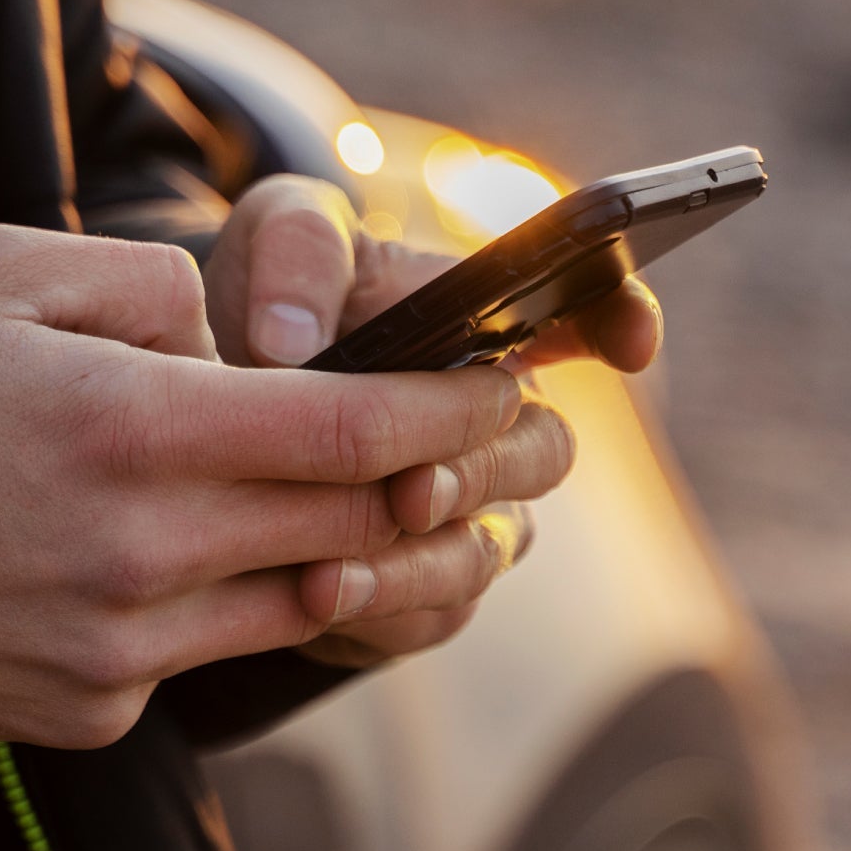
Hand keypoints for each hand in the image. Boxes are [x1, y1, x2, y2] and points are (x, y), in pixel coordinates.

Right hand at [0, 224, 560, 747]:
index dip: (449, 411)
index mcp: (134, 426)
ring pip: (300, 599)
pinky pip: (206, 653)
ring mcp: (123, 645)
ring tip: (372, 506)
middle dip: (432, 480)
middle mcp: (145, 549)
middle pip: (353, 525)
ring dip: (350, 554)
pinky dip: (226, 605)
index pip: (352, 431)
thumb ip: (151, 285)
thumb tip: (243, 341)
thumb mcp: (6, 271)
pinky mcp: (96, 709)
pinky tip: (193, 563)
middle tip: (476, 444)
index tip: (502, 387)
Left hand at [206, 174, 663, 665]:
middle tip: (411, 487)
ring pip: (486, 549)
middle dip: (482, 473)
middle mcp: (503, 423)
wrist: (222, 413)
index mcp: (495, 322)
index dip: (623, 322)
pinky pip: (431, 614)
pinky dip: (379, 610)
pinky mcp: (425, 588)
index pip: (596, 312)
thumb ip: (298, 253)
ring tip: (335, 567)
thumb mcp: (276, 236)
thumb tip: (292, 338)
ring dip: (419, 562)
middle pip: (545, 452)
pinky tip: (316, 596)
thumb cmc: (276, 302)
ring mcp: (475, 511)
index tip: (628, 341)